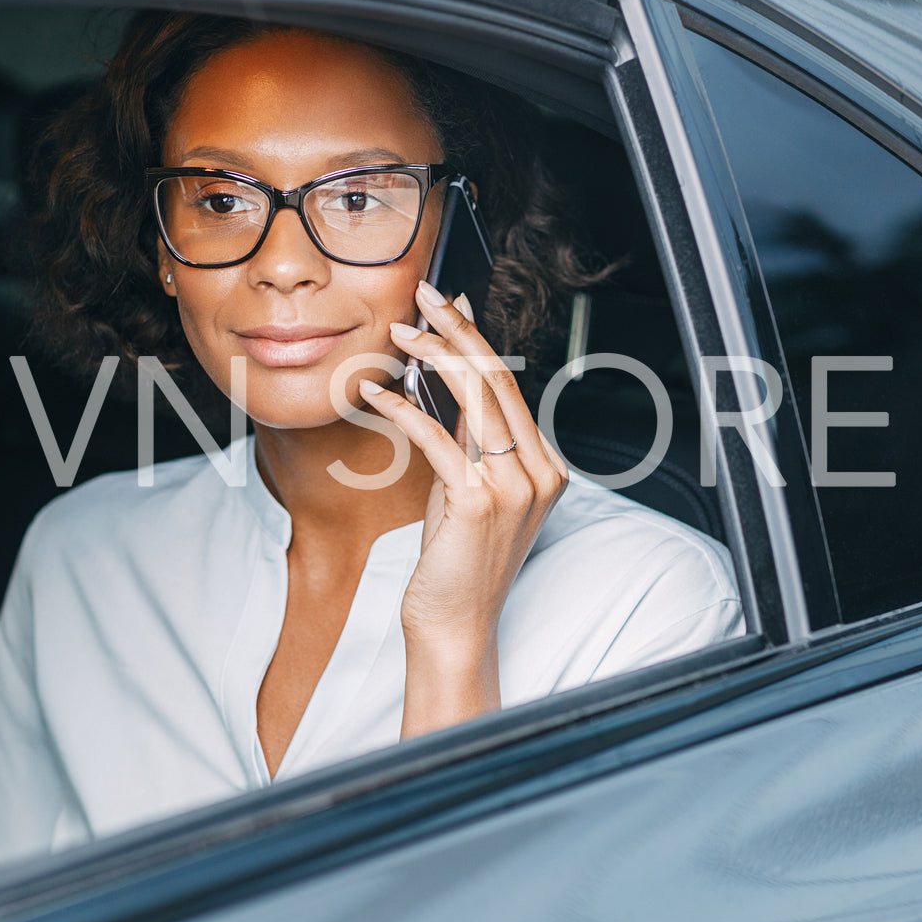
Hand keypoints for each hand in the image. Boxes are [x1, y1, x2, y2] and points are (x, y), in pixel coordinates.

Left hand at [358, 279, 569, 735]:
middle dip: (457, 330)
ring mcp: (513, 487)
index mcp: (544, 466)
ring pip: (475, 398)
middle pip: (498, 379)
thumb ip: (469, 441)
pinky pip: (438, 438)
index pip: (510, 385)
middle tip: (423, 296)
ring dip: (431, 357)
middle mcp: (539, 471)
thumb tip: (448, 383)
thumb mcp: (468, 490)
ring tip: (398, 333)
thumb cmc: (456, 562)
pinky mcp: (478, 502)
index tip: (447, 305)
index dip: (475, 339)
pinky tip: (377, 392)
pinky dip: (404, 408)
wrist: (456, 626)